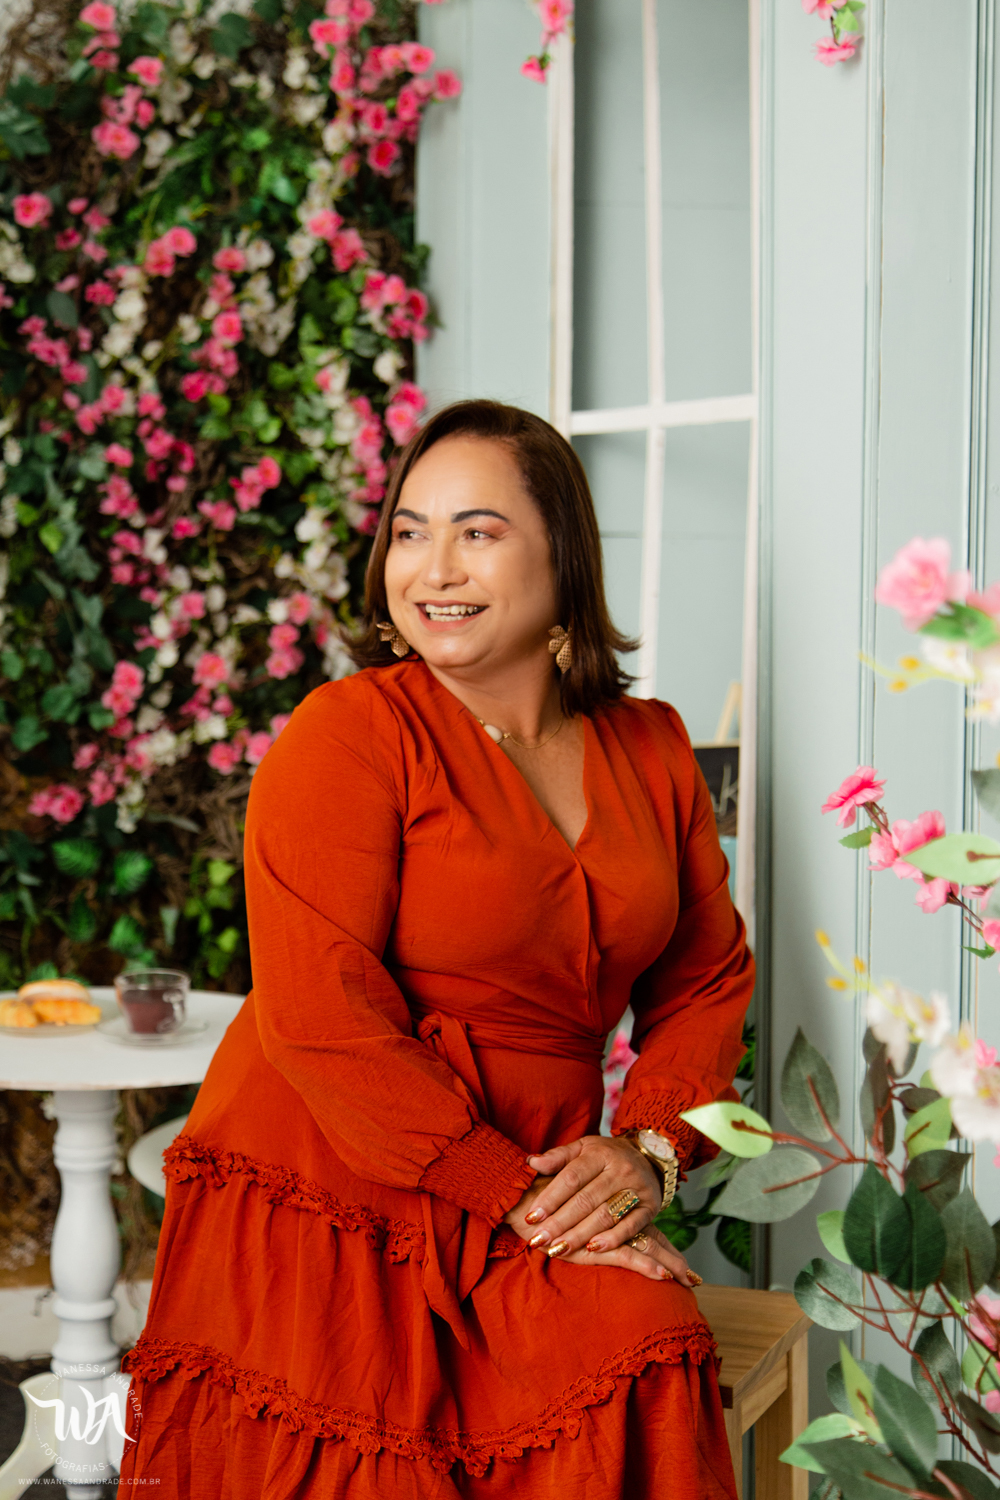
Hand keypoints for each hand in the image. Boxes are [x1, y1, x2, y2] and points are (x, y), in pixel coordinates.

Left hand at [505, 1134, 699, 1288]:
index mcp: (600, 1153)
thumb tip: (531, 1162)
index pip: (571, 1177)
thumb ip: (558, 1157)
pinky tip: (592, 1250)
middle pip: (585, 1200)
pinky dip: (612, 1239)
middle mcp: (620, 1170)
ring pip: (605, 1215)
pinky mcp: (650, 1208)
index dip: (550, 1198)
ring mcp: (637, 1189)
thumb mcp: (583, 1148)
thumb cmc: (606, 1156)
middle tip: (538, 1240)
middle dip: (559, 1222)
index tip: (530, 1217)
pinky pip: (631, 1226)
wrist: (649, 1158)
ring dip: (579, 1235)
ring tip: (557, 1249)